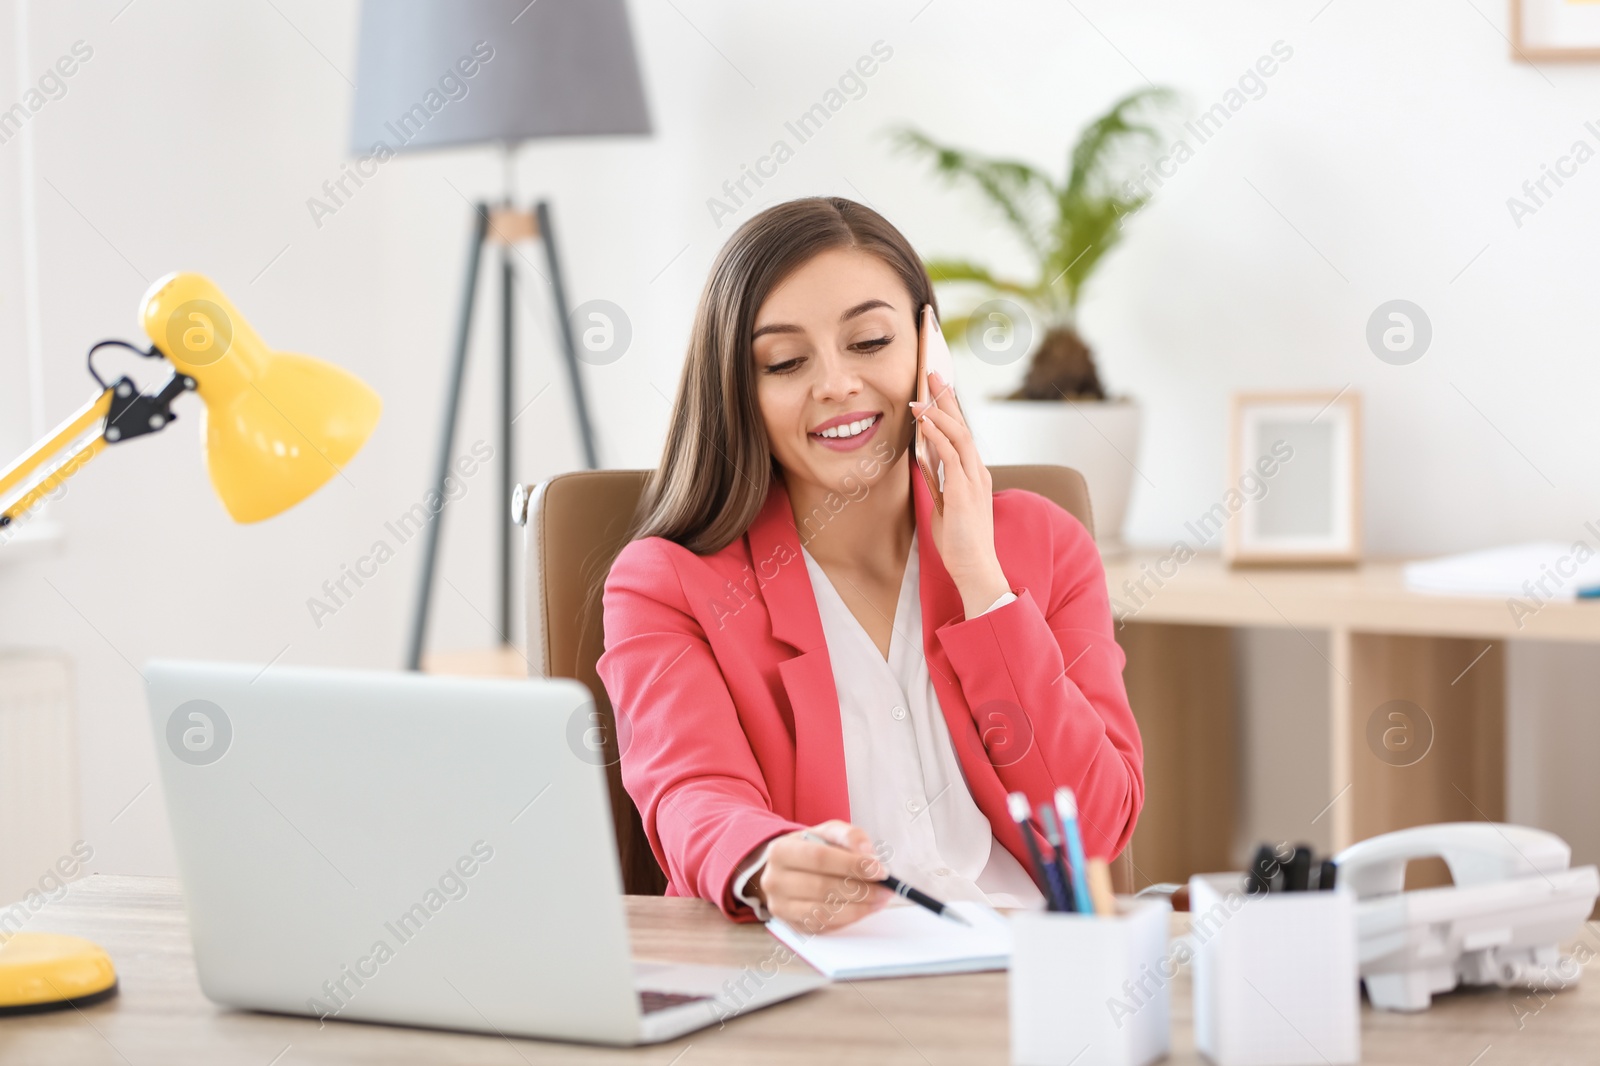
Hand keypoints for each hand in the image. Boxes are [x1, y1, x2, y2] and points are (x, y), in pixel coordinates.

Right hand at [752, 820, 888, 930]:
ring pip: (824, 912)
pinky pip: (824, 926)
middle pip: (822, 888)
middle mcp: (775, 881)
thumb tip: (869, 853)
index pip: (820, 858)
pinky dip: (848, 919)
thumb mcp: (826, 832)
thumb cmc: (810, 849)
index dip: (852, 865)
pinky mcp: (791, 925)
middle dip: (861, 889)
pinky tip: (865, 909)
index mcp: (781, 851)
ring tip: (880, 899)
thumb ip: (849, 835)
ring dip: (858, 908)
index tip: (880, 869)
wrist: (785, 869)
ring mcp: (780, 907)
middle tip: (886, 888)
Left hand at [912, 369, 1009, 616]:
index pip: (961, 433)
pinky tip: (924, 421)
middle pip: (962, 424)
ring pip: (958, 434)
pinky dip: (937, 434)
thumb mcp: (945, 504)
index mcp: (974, 473)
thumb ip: (939, 481)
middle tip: (931, 373)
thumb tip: (925, 461)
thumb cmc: (960, 541)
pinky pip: (950, 454)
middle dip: (946, 397)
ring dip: (938, 411)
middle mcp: (978, 471)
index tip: (935, 389)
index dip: (948, 409)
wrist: (975, 567)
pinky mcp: (965, 490)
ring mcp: (974, 479)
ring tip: (921, 393)